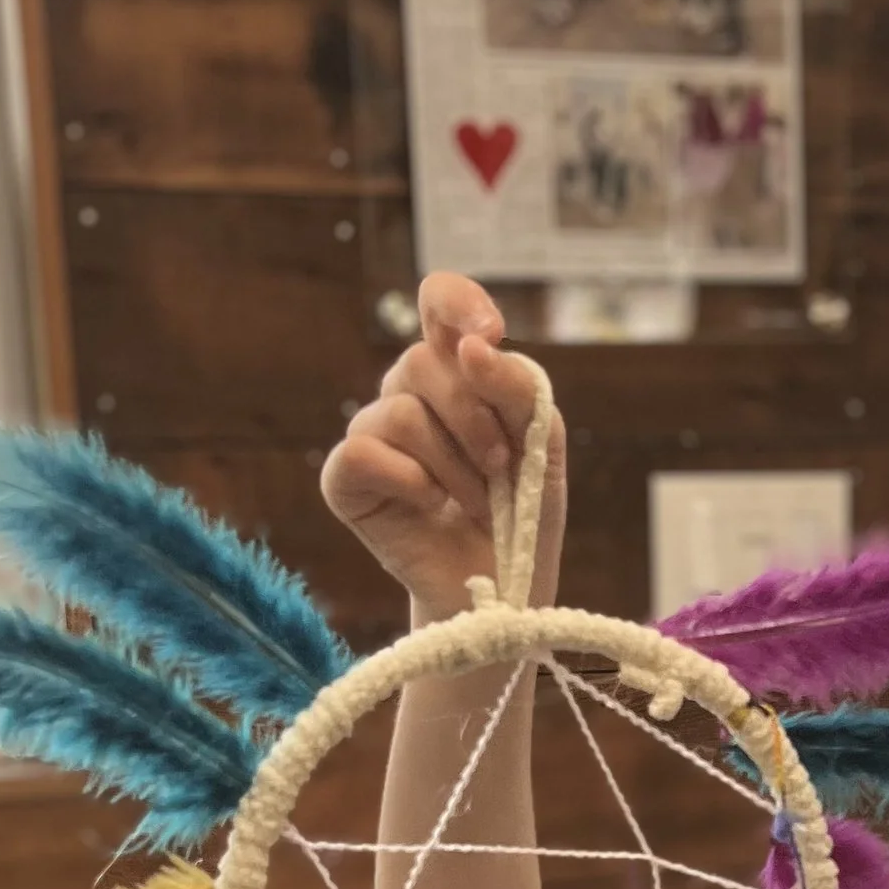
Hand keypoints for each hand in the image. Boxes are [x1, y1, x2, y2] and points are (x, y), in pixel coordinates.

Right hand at [320, 272, 567, 619]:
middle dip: (476, 421)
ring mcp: (372, 432)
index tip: (489, 334)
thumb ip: (518, 388)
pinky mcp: (345, 478)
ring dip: (455, 467)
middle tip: (504, 469)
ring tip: (478, 502)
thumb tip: (472, 347)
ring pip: (402, 413)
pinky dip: (412, 484)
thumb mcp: (543, 445)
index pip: (440, 301)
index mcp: (456, 368)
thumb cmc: (521, 510)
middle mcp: (407, 391)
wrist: (504, 587)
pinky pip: (364, 452)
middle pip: (425, 363)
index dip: (458, 303)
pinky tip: (432, 507)